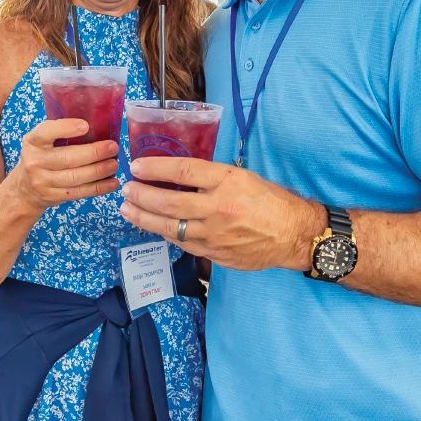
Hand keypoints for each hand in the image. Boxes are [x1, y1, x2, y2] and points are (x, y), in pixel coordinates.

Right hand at [13, 118, 119, 210]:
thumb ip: (61, 133)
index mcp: (33, 141)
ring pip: (75, 177)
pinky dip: (98, 188)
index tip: (86, 126)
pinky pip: (79, 192)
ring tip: (114, 164)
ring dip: (99, 171)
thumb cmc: (42, 156)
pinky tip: (112, 182)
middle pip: (67, 158)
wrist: (25, 189)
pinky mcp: (53, 196)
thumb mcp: (42, 141)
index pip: (46, 132)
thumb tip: (98, 123)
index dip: (66, 128)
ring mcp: (43, 182)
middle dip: (94, 153)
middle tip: (113, 147)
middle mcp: (35, 161)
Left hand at [120, 158, 323, 271]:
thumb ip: (212, 177)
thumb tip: (178, 174)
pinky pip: (184, 243)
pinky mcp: (215, 254)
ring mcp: (216, 234)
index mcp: (228, 181)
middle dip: (141, 195)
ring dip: (144, 217)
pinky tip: (153, 226)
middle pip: (170, 200)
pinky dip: (165, 233)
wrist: (294, 235)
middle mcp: (219, 207)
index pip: (183, 170)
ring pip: (171, 226)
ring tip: (127, 209)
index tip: (137, 166)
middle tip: (126, 189)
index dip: (156, 167)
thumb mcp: (243, 177)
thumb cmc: (271, 201)